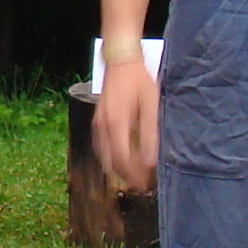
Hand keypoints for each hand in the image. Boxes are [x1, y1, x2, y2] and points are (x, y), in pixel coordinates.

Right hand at [99, 54, 159, 194]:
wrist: (120, 61)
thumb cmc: (139, 81)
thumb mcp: (151, 106)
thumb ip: (150, 135)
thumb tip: (150, 162)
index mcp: (116, 125)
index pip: (122, 161)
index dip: (133, 176)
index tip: (146, 184)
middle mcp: (102, 128)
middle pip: (111, 164)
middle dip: (127, 178)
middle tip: (143, 186)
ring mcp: (97, 125)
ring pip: (104, 158)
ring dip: (118, 171)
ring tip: (135, 177)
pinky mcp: (97, 122)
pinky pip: (100, 148)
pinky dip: (110, 159)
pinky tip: (121, 161)